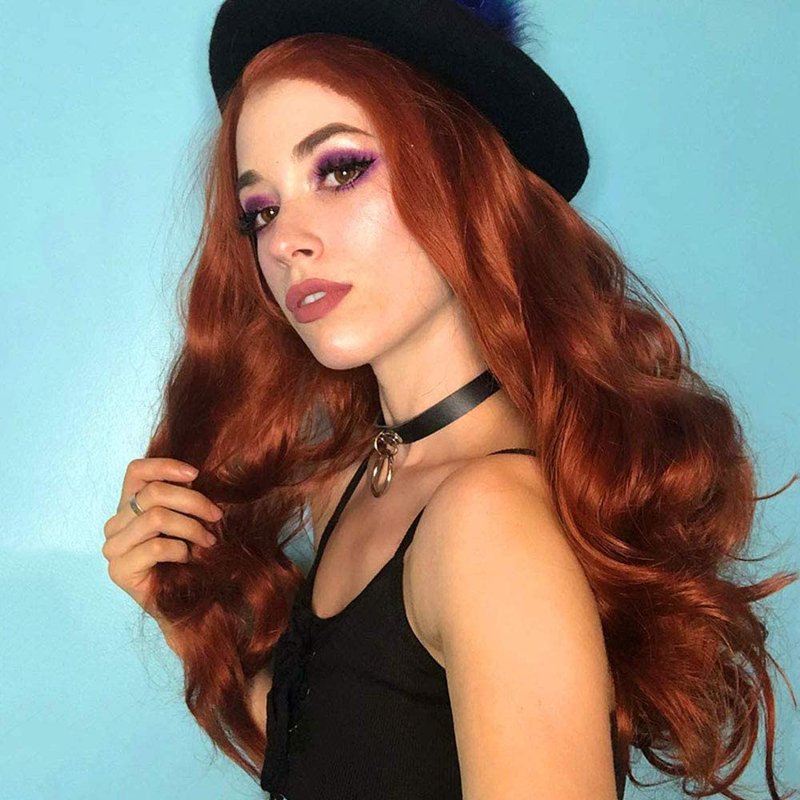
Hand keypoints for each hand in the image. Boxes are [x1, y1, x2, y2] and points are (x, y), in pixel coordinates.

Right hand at [102, 457, 222, 619]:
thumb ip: (180, 497)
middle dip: (193, 501)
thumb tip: (194, 475)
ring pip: (156, 517)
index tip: (196, 474)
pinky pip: (156, 547)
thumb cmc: (187, 558)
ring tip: (207, 540)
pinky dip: (179, 549)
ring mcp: (113, 547)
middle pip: (154, 493)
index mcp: (128, 506)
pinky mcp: (118, 570)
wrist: (184, 604)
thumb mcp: (185, 519)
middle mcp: (115, 524)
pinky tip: (187, 557)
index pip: (136, 471)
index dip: (165, 466)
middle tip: (216, 516)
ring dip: (191, 527)